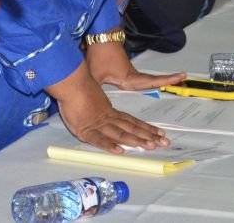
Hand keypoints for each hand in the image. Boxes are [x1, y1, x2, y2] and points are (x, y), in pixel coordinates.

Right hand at [50, 62, 171, 153]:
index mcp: (109, 111)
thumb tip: (102, 108)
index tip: (159, 132)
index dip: (145, 127)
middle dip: (148, 136)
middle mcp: (108, 118)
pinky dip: (108, 145)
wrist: (69, 82)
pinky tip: (119, 151)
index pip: (131, 121)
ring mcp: (97, 124)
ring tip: (150, 146)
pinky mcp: (85, 129)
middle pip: (131, 128)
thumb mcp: (93, 96)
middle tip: (164, 143)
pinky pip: (98, 139)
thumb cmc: (78, 87)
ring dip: (135, 141)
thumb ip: (99, 105)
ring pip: (119, 134)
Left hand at [85, 39, 186, 91]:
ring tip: (176, 80)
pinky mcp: (124, 69)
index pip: (152, 81)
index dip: (165, 81)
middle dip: (168, 79)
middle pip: (154, 79)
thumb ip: (93, 89)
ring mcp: (129, 71)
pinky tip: (152, 83)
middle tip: (183, 77)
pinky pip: (140, 77)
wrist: (99, 37)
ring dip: (159, 80)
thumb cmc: (98, 55)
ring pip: (147, 78)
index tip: (180, 77)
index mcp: (129, 78)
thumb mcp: (94, 74)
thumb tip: (91, 101)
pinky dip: (149, 80)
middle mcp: (132, 75)